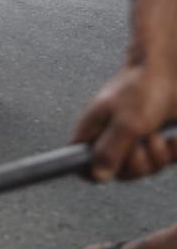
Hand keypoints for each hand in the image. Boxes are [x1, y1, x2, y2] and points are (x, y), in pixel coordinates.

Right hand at [72, 62, 176, 181]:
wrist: (169, 73)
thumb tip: (98, 176)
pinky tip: (172, 137)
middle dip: (138, 163)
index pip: (81, 164)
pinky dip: (173, 152)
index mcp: (92, 132)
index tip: (113, 169)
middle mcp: (111, 139)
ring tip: (156, 133)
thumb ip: (110, 151)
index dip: (93, 172)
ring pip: (145, 170)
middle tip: (142, 142)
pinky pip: (164, 162)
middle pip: (119, 173)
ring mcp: (134, 142)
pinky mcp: (155, 143)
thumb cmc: (141, 88)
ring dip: (157, 155)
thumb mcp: (127, 123)